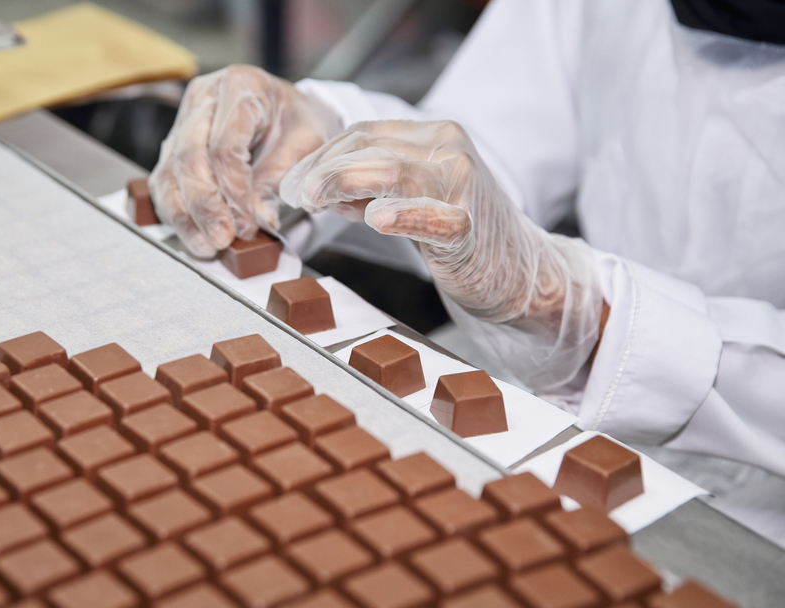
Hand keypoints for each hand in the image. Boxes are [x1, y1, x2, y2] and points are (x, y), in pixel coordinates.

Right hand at [149, 65, 336, 256]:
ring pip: (169, 172)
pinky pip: (163, 183)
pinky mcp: (173, 146)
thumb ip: (278, 179)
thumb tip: (257, 219)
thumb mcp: (305, 143)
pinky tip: (194, 236)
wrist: (286, 111)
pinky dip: (176, 214)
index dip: (234, 191)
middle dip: (206, 206)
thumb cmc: (295, 122)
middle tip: (224, 238)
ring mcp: (182, 121)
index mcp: (240, 86)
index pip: (225, 146)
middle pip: (189, 157)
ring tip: (207, 246)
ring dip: (185, 215)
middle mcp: (203, 99)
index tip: (249, 223)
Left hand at [281, 120, 602, 388]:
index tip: (292, 183)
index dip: (321, 156)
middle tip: (292, 194)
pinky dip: (402, 215)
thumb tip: (312, 188)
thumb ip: (366, 188)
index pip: (364, 134)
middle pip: (372, 149)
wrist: (518, 269)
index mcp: (434, 136)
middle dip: (323, 170)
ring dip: (344, 183)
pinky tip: (375, 218)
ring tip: (313, 199)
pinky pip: (432, 217)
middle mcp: (450, 151)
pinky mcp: (469, 228)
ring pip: (393, 172)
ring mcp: (462, 187)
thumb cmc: (460, 234)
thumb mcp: (408, 198)